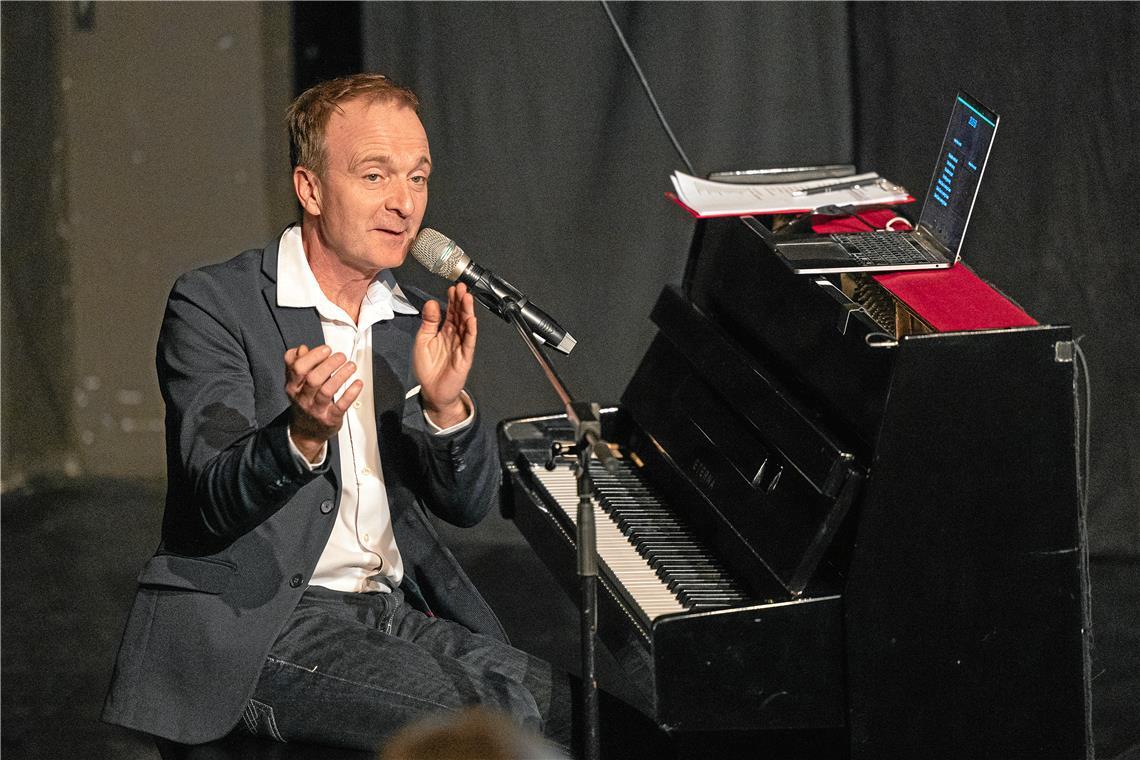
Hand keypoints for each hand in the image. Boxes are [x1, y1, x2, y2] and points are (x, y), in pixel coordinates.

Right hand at [284, 344, 362, 461]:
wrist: (306, 431)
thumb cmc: (304, 401)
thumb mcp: (296, 383)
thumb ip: (297, 364)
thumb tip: (302, 349)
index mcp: (293, 385)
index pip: (297, 367)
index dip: (313, 356)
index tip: (326, 349)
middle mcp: (303, 397)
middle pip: (313, 378)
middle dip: (329, 364)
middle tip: (341, 357)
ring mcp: (316, 409)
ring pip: (327, 391)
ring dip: (341, 376)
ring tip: (351, 366)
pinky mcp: (330, 418)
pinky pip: (341, 406)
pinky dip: (350, 393)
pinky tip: (357, 384)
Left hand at [414, 283, 475, 427]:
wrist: (432, 391)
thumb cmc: (428, 368)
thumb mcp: (422, 340)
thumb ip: (428, 322)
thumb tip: (431, 303)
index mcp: (445, 331)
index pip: (450, 312)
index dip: (452, 300)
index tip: (452, 288)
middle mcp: (454, 336)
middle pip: (460, 315)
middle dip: (461, 301)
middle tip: (462, 287)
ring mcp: (461, 346)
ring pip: (466, 326)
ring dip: (467, 311)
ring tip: (467, 298)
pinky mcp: (464, 357)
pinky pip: (469, 342)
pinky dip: (471, 331)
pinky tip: (471, 320)